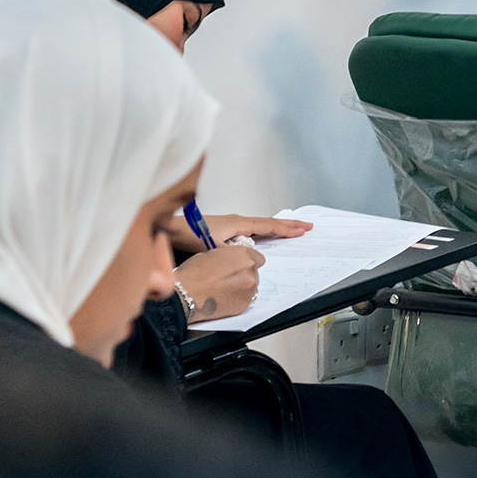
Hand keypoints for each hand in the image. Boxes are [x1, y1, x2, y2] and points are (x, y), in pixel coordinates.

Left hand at [166, 212, 312, 254]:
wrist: (171, 228)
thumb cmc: (189, 235)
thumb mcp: (213, 247)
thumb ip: (233, 252)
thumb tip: (251, 256)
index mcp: (238, 223)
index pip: (269, 225)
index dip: (287, 228)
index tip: (303, 228)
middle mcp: (237, 221)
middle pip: (268, 222)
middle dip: (287, 225)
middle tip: (305, 226)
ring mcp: (231, 224)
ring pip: (260, 225)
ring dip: (276, 228)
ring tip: (290, 230)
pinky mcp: (224, 229)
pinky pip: (250, 229)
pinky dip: (263, 231)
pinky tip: (263, 236)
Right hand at [174, 247, 265, 322]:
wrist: (187, 294)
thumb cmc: (194, 273)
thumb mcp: (212, 253)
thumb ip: (228, 257)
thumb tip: (232, 261)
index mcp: (243, 254)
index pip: (258, 258)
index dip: (248, 263)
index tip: (241, 267)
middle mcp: (250, 270)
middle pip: (254, 273)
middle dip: (243, 276)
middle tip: (227, 280)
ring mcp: (249, 288)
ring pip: (251, 287)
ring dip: (241, 288)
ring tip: (223, 290)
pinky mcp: (245, 304)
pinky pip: (245, 300)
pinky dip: (237, 300)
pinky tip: (223, 299)